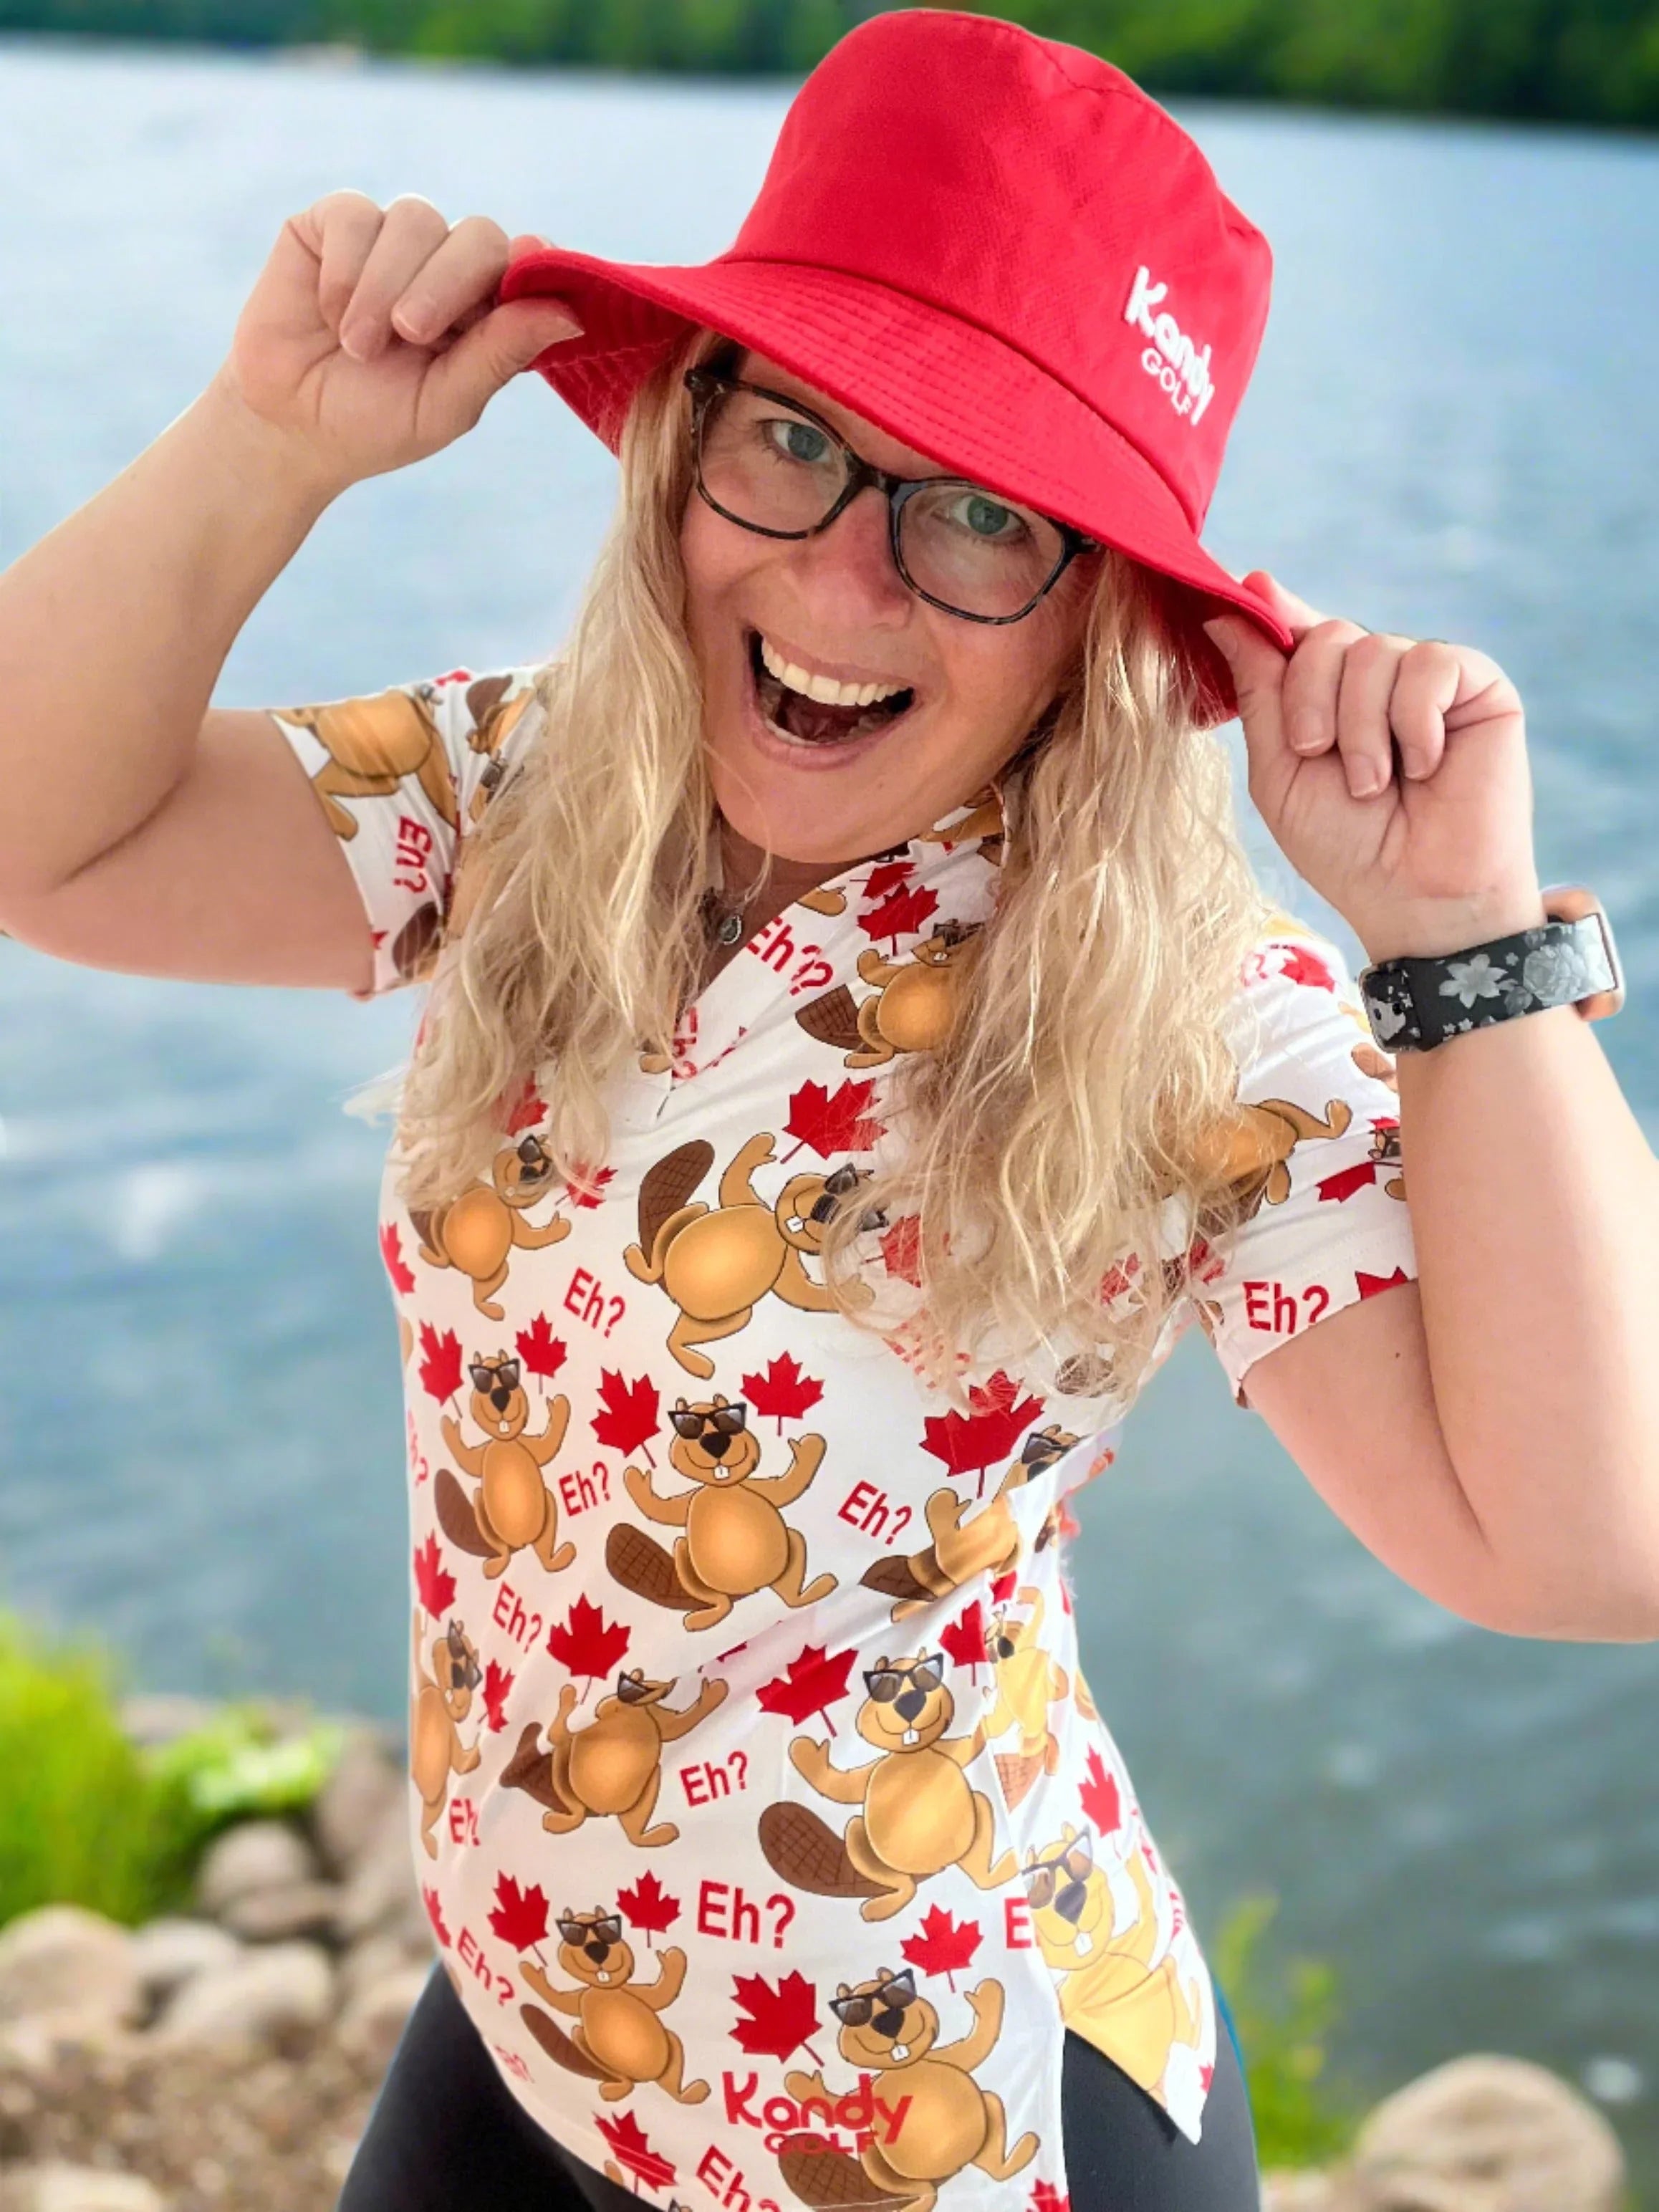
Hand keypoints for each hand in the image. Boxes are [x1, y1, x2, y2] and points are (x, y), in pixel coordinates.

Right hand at [212, 191, 581, 494]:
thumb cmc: (373, 423)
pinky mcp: (336, 222)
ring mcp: (394, 238)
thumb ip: (500, 355)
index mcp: (487, 309)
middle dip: (446, 284)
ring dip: (386, 286)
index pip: (526, 266)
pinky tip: (330, 314)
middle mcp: (447, 264)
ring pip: (416, 219)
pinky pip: (357, 215)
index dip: (528, 270)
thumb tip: (570, 313)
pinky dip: (345, 270)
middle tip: (411, 335)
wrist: (287, 425)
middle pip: (478, 235)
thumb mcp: (444, 404)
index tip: (516, 289)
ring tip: (358, 346)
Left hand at [1204, 573, 1544, 962]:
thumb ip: (1259, 690)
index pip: (1296, 633)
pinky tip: (1424, 766)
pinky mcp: (1477, 685)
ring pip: (1373, 650)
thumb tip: (1225, 607)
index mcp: (1325, 696)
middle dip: (1309, 700)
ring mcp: (1426, 678)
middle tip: (1319, 755)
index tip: (1248, 590)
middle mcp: (1374, 678)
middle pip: (1326, 636)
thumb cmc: (1345, 848)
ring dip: (1361, 728)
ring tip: (1376, 784)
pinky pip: (1430, 664)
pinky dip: (1414, 722)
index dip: (1271, 611)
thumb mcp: (1279, 771)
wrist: (1415, 897)